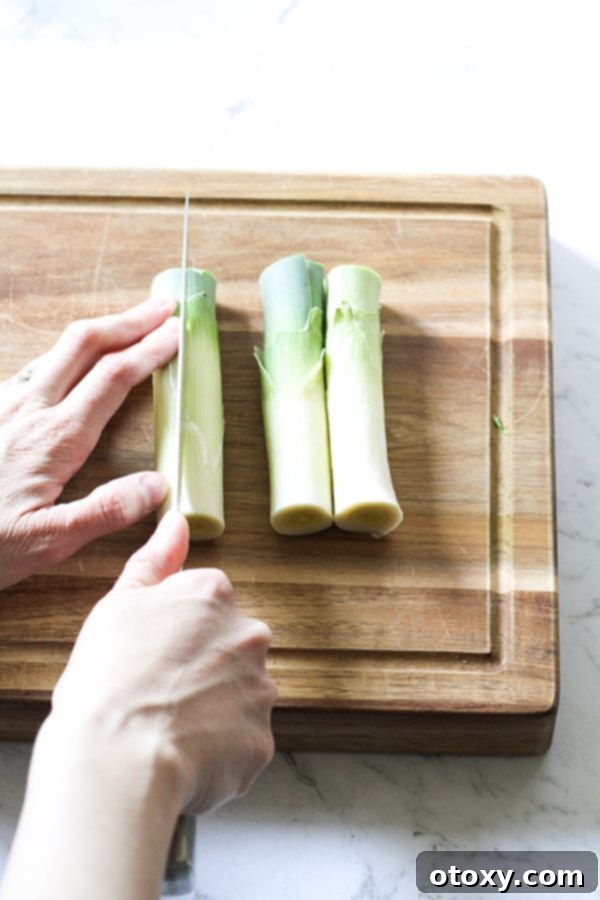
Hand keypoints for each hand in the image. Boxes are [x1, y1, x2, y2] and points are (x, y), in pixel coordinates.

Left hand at [0, 295, 178, 589]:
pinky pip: (35, 369)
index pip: (112, 378)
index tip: (176, 333)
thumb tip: (156, 485)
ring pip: (57, 351)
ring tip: (129, 327)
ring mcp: (5, 407)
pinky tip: (75, 365)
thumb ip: (103, 512)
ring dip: (100, 332)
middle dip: (128, 320)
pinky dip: (70, 354)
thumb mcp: (47, 543)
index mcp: (53, 438)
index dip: (149, 351)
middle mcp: (28, 410)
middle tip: (162, 306)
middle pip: (84, 344)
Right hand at [46, 511, 277, 813]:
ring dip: (213, 710)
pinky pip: (242, 741)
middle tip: (158, 693)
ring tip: (167, 729)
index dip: (176, 632)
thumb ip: (155, 561)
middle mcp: (249, 636)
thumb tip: (177, 523)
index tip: (154, 653)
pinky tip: (183, 754)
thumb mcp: (119, 605)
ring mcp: (259, 690)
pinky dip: (219, 750)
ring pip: (238, 695)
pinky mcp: (261, 740)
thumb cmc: (109, 682)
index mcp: (213, 596)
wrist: (117, 759)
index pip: (206, 604)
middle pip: (229, 648)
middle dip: (202, 668)